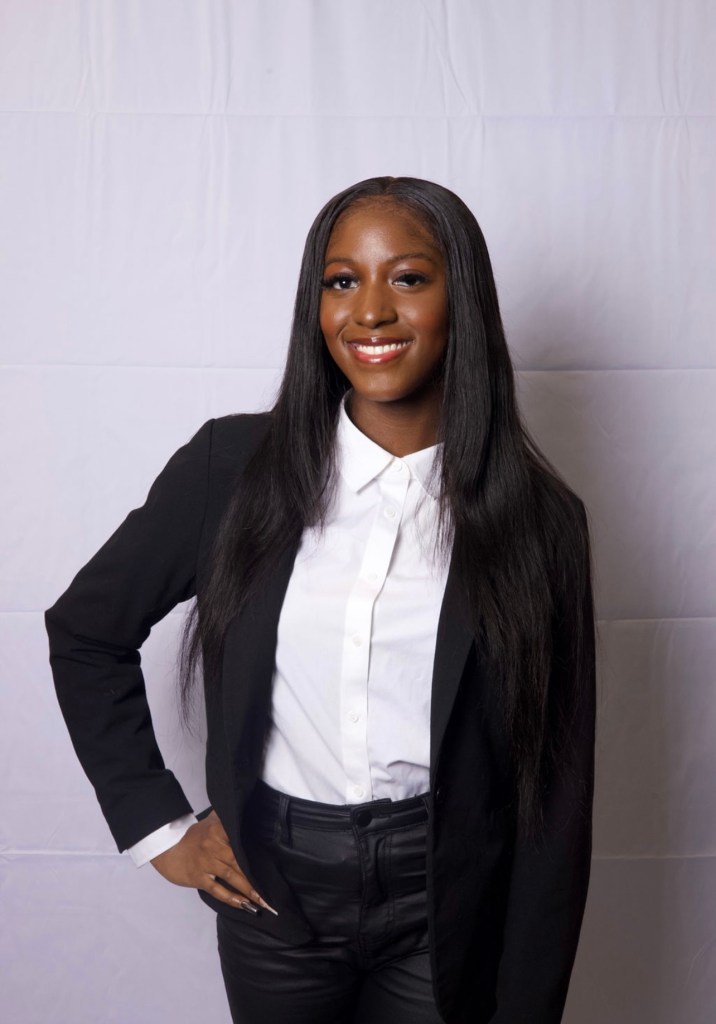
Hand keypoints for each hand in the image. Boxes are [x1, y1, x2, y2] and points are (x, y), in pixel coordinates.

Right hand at [150, 811, 276, 915]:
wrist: (167, 849)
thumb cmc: (193, 837)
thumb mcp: (210, 822)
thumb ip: (227, 818)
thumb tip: (247, 809)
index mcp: (219, 830)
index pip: (242, 843)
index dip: (257, 855)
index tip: (272, 865)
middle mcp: (214, 846)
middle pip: (240, 862)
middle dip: (256, 878)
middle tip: (271, 892)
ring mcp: (206, 863)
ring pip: (232, 877)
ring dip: (248, 890)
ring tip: (262, 902)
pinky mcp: (199, 878)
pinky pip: (217, 890)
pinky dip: (231, 898)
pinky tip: (243, 905)